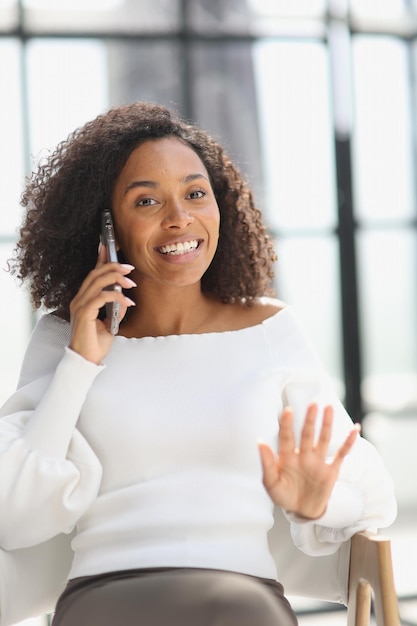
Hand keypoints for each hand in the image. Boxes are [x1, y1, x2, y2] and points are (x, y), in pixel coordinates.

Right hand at [69, 244, 135, 363]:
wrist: (87, 361)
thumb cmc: (96, 344)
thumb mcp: (110, 323)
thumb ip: (115, 309)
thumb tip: (126, 298)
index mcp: (83, 300)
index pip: (92, 275)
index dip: (101, 260)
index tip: (110, 248)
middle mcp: (79, 299)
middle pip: (95, 274)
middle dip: (113, 266)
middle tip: (130, 267)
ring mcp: (79, 305)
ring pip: (97, 282)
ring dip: (116, 278)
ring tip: (131, 282)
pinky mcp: (84, 313)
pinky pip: (101, 297)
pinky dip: (116, 296)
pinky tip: (128, 301)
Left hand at [258, 403, 359, 519]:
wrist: (302, 511)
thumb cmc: (283, 495)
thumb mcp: (271, 483)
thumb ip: (266, 463)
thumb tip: (260, 441)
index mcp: (287, 457)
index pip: (286, 437)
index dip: (287, 424)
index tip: (288, 410)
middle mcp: (303, 455)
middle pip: (306, 434)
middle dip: (309, 420)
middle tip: (313, 404)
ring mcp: (318, 462)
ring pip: (323, 439)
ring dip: (326, 424)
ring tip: (328, 407)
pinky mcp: (331, 471)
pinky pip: (341, 454)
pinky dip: (348, 443)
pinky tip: (354, 430)